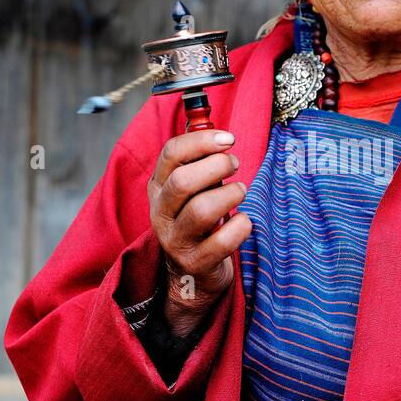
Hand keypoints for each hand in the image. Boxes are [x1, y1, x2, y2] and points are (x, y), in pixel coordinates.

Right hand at [147, 129, 251, 336]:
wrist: (191, 274)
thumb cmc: (197, 220)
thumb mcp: (191, 189)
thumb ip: (198, 159)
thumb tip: (212, 126)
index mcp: (158, 188)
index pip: (171, 154)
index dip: (202, 141)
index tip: (228, 139)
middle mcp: (161, 213)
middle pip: (182, 181)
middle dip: (217, 167)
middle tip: (235, 166)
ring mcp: (176, 240)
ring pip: (201, 210)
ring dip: (230, 194)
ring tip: (240, 191)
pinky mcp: (195, 262)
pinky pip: (221, 241)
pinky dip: (240, 226)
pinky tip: (243, 221)